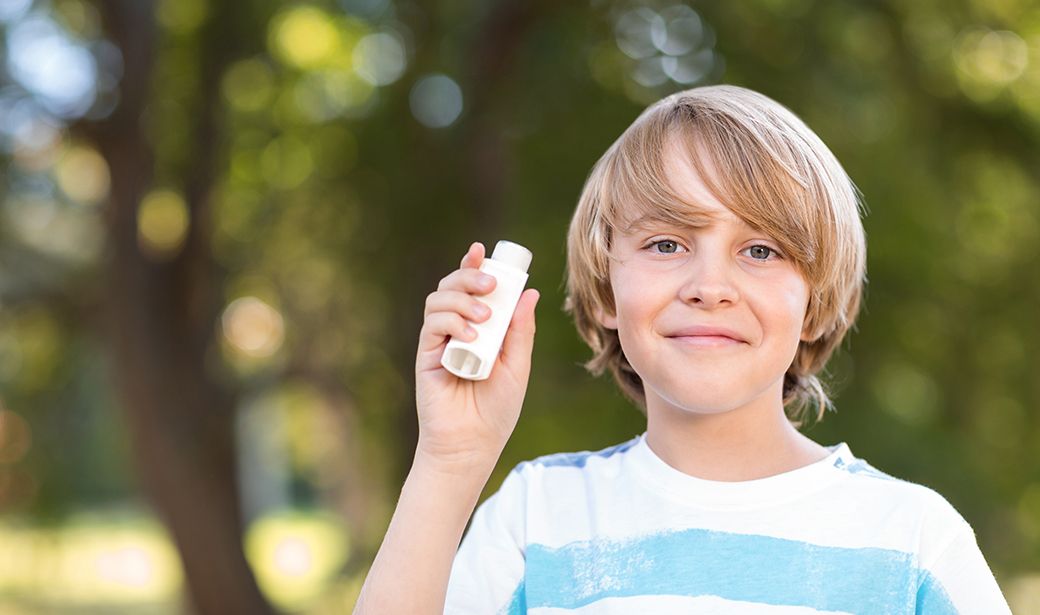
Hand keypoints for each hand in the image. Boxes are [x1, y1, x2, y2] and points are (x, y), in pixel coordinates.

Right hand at [414, 241, 539, 473]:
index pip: (473, 289)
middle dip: (469, 276)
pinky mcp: (426, 355)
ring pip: (439, 300)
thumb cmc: (496, 409)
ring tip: (484, 318)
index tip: (482, 251)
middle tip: (490, 285)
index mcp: (480, 328)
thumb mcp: (517, 366)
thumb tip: (530, 293)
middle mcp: (457, 329)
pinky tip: (470, 336)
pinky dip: (451, 322)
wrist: (472, 443)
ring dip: (462, 300)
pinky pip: (432, 326)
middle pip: (452, 286)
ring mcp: (439, 341)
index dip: (474, 266)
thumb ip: (520, 330)